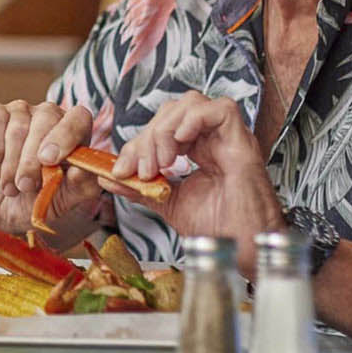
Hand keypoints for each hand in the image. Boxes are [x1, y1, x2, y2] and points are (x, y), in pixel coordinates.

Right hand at [0, 101, 102, 250]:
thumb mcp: (61, 201)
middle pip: (46, 120)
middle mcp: (47, 116)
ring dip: (11, 165)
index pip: (79, 118)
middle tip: (25, 186)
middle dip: (32, 160)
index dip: (66, 135)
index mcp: (73, 133)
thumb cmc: (33, 202)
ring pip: (18, 127)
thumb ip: (79, 186)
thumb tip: (83, 170)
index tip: (49, 161)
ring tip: (11, 186)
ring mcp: (19, 111)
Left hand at [107, 91, 284, 274]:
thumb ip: (140, 188)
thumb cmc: (217, 229)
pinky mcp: (243, 141)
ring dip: (166, 129)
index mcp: (197, 149)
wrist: (242, 248)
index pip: (161, 127)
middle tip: (143, 169)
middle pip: (172, 111)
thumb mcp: (168, 204)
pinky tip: (181, 145)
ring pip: (191, 104)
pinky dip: (194, 120)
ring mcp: (229, 138)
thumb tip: (108, 177)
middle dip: (148, 136)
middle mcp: (213, 139)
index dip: (138, 143)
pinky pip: (221, 109)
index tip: (122, 170)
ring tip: (162, 162)